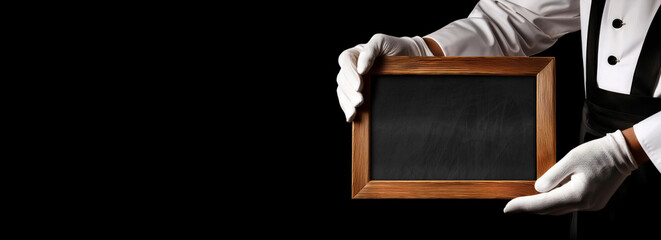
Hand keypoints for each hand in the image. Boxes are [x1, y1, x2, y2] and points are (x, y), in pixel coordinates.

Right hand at [336, 34, 433, 121]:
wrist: (411, 58)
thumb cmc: (396, 48)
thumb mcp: (384, 42)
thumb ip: (371, 50)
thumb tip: (360, 68)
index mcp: (356, 54)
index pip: (345, 60)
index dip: (350, 73)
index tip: (359, 86)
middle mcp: (353, 68)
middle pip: (342, 79)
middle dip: (349, 92)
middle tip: (359, 101)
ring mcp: (355, 81)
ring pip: (342, 91)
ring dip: (347, 103)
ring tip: (355, 111)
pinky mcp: (360, 93)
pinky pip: (348, 101)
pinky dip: (347, 109)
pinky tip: (351, 116)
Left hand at [503, 130, 637, 214]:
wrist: (624, 153)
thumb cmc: (598, 152)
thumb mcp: (570, 159)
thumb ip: (552, 176)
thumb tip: (538, 189)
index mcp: (577, 195)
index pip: (542, 204)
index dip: (523, 206)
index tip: (507, 208)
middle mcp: (584, 204)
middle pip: (550, 210)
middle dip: (530, 207)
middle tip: (513, 205)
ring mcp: (591, 205)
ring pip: (559, 208)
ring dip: (543, 205)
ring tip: (526, 200)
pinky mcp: (594, 202)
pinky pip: (569, 204)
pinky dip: (556, 200)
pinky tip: (549, 194)